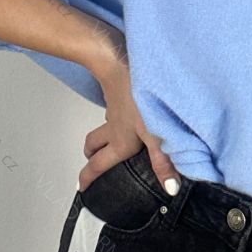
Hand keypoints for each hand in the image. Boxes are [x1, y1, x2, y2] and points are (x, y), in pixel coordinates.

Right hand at [77, 44, 182, 196]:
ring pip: (102, 128)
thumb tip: (170, 188)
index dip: (88, 178)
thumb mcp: (156, 135)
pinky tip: (132, 114)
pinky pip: (114, 111)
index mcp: (120, 142)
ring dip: (102, 136)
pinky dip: (117, 117)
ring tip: (111, 141)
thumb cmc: (139, 99)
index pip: (98, 165)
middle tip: (92, 162)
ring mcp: (115, 111)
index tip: (81, 187)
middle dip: (91, 156)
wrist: (124, 63)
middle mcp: (114, 128)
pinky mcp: (120, 95)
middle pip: (93, 146)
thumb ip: (164, 161)